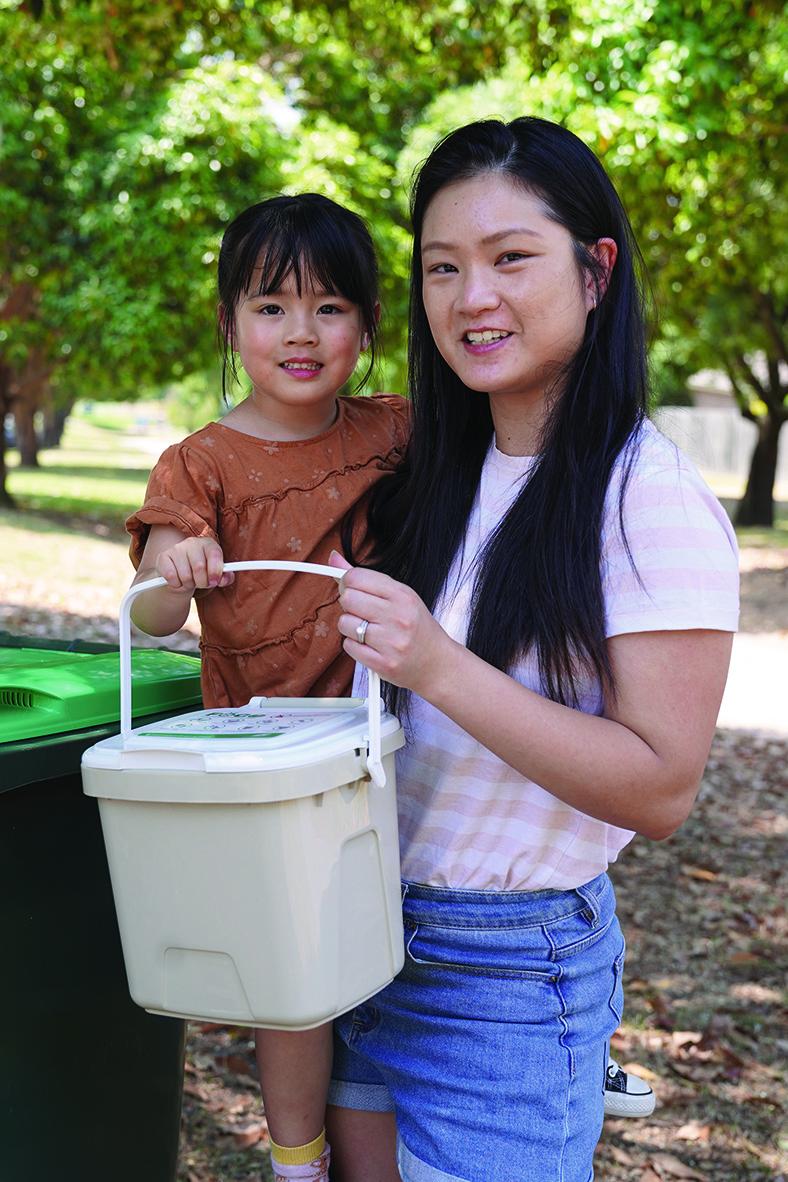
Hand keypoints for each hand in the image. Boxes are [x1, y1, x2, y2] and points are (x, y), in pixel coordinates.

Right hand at [155, 536, 234, 593]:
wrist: (179, 573)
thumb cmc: (202, 573)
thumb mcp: (215, 574)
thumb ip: (225, 577)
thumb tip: (225, 578)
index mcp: (208, 544)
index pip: (215, 554)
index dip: (216, 571)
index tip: (214, 582)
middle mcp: (192, 542)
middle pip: (199, 567)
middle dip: (202, 582)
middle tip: (201, 584)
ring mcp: (176, 548)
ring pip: (185, 575)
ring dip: (188, 584)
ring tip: (189, 581)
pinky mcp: (163, 557)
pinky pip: (171, 577)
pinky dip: (176, 584)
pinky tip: (178, 580)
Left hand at [329, 551, 452, 694]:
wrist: (437, 663)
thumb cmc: (416, 628)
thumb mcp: (399, 596)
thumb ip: (366, 579)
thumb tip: (333, 558)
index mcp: (402, 595)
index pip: (356, 577)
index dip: (348, 583)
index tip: (354, 590)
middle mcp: (397, 616)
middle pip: (348, 598)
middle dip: (350, 605)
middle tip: (363, 612)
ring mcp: (390, 642)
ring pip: (345, 623)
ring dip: (351, 627)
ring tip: (369, 631)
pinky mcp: (382, 663)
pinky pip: (348, 646)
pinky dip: (354, 646)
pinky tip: (371, 646)